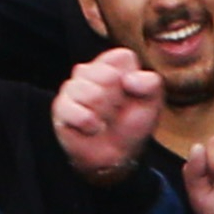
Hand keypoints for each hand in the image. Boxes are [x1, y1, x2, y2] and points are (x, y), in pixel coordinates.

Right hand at [53, 49, 167, 182]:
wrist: (116, 156)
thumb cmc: (131, 125)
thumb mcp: (152, 103)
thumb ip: (151, 83)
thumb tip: (129, 80)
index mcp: (111, 65)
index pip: (123, 57)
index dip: (133, 80)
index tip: (131, 94)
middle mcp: (88, 71)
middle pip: (108, 75)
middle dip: (118, 99)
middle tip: (116, 111)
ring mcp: (71, 88)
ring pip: (93, 95)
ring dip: (105, 115)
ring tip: (104, 120)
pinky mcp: (61, 108)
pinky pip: (79, 113)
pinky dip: (91, 126)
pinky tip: (92, 129)